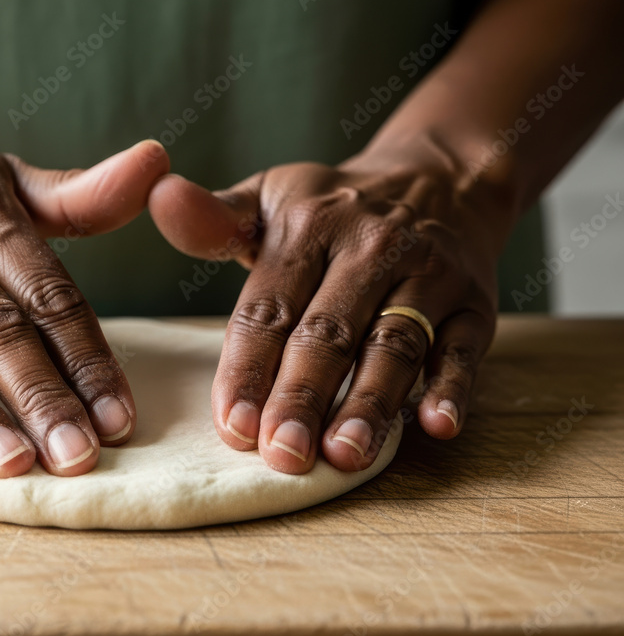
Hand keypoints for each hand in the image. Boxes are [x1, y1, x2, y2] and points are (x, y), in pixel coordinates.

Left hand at [149, 148, 509, 472]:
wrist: (439, 179)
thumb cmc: (332, 210)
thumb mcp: (269, 200)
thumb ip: (213, 219)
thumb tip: (160, 196)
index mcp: (309, 225)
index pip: (270, 307)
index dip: (248, 368)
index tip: (232, 425)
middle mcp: (371, 246)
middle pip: (329, 331)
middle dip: (302, 395)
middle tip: (282, 454)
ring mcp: (429, 274)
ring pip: (394, 344)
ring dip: (370, 401)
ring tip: (343, 455)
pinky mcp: (476, 303)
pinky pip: (465, 348)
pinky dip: (453, 386)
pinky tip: (436, 426)